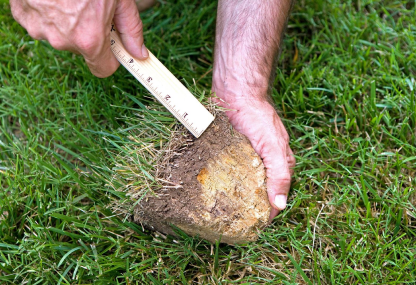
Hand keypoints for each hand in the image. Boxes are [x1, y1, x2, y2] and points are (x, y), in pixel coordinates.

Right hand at [10, 0, 147, 77]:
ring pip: (61, 35)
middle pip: (82, 49)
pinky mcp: (22, 15)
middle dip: (89, 33)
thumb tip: (139, 52)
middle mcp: (62, 40)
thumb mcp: (120, 0)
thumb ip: (130, 29)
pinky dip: (47, 11)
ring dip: (67, 22)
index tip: (113, 47)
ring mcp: (39, 28)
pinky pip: (41, 21)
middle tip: (91, 7)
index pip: (103, 69)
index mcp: (90, 39)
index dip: (110, 58)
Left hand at [223, 99, 295, 221]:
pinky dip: (223, 181)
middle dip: (249, 206)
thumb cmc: (257, 117)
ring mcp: (247, 157)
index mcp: (280, 163)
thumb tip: (281, 205)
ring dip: (234, 195)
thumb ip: (279, 174)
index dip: (267, 212)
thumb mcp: (273, 147)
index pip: (276, 195)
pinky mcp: (232, 151)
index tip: (253, 227)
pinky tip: (214, 190)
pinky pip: (228, 171)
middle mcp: (264, 162)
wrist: (235, 93)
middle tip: (233, 220)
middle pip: (259, 191)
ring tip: (221, 210)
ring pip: (243, 183)